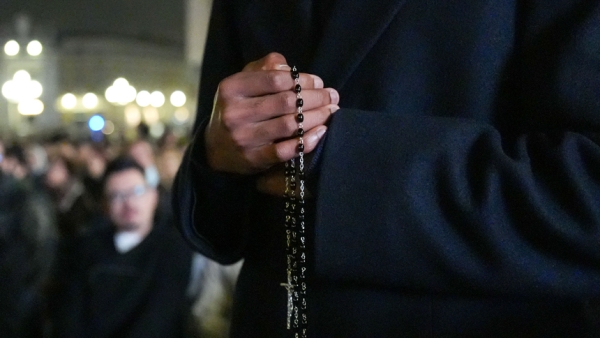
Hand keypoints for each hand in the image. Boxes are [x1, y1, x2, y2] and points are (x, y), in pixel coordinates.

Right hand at [204, 52, 339, 174]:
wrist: (216, 148)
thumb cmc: (237, 109)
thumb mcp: (242, 83)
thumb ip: (264, 68)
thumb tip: (291, 68)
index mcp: (232, 88)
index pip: (275, 79)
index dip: (302, 80)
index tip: (319, 82)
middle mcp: (235, 112)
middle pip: (286, 101)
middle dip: (315, 98)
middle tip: (333, 96)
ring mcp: (243, 138)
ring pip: (289, 124)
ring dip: (316, 117)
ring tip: (331, 111)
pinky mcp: (253, 159)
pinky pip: (286, 150)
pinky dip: (307, 140)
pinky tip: (321, 132)